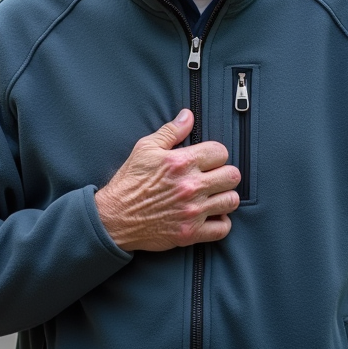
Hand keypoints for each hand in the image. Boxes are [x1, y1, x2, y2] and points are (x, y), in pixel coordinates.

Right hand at [94, 109, 240, 251]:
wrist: (115, 217)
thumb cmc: (129, 182)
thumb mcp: (145, 148)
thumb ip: (171, 131)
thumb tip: (188, 116)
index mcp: (181, 162)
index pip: (220, 152)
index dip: (216, 153)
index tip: (208, 159)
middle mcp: (191, 186)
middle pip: (232, 176)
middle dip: (224, 173)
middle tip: (214, 177)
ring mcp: (193, 211)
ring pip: (231, 201)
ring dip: (225, 197)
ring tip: (214, 195)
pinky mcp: (191, 233)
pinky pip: (223, 228)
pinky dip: (221, 222)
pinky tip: (212, 215)